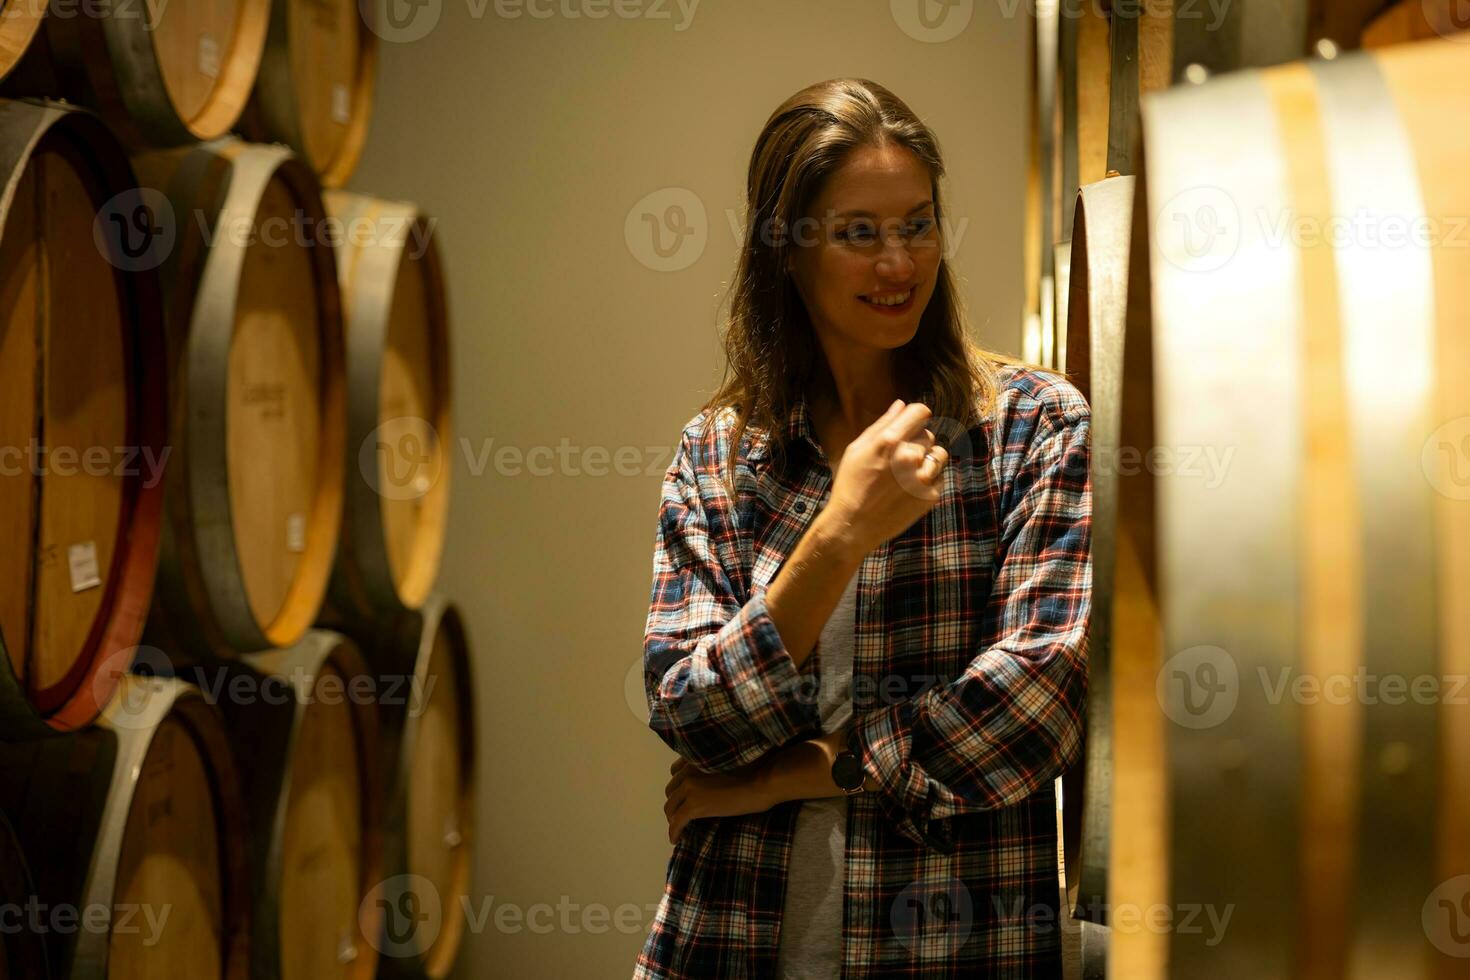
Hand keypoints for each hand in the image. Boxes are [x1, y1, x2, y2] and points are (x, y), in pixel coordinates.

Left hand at [664, 756, 774, 844]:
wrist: (759, 784)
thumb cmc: (752, 771)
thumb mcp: (725, 761)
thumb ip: (709, 767)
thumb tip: (705, 781)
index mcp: (695, 760)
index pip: (674, 772)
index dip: (678, 786)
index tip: (683, 795)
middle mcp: (688, 772)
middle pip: (671, 791)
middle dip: (675, 804)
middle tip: (682, 814)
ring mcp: (690, 789)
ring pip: (670, 807)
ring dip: (673, 818)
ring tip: (680, 827)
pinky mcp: (694, 806)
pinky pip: (677, 822)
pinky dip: (674, 832)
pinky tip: (675, 840)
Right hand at [819, 400, 948, 557]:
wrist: (853, 525)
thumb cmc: (850, 484)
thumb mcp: (857, 449)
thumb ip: (881, 424)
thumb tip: (901, 405)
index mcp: (890, 440)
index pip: (921, 412)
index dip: (917, 416)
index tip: (912, 423)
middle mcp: (910, 456)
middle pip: (929, 434)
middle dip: (917, 442)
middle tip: (899, 459)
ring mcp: (923, 477)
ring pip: (939, 454)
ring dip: (927, 460)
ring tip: (908, 474)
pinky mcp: (931, 495)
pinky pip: (939, 477)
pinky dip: (928, 480)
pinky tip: (909, 489)